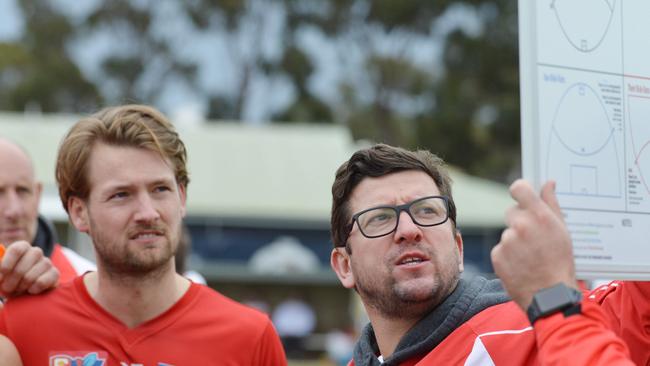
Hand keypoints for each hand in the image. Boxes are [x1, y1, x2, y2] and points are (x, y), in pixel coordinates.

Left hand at [0, 241, 59, 297]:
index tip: (0, 278)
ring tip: (18, 289)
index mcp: (22, 247)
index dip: (6, 265)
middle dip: (11, 282)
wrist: (25, 288)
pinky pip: (41, 282)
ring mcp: (47, 262)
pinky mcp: (54, 273)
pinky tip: (30, 290)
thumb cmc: (9, 278)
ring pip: (30, 277)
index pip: (16, 250)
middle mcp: (36, 252)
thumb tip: (0, 274)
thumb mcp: (1, 273)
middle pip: (21, 267)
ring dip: (21, 286)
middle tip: (7, 288)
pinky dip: (33, 289)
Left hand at [491, 180, 577, 310]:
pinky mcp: (497, 255)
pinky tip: (521, 265)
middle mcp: (521, 226)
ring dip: (515, 241)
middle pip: (512, 212)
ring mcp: (507, 241)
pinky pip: (500, 249)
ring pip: (508, 233)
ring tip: (531, 257)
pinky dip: (508, 255)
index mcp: (539, 216)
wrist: (550, 296)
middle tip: (534, 239)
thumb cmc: (561, 264)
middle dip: (521, 221)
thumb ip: (552, 204)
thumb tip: (548, 183)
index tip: (523, 195)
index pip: (519, 188)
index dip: (520, 190)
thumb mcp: (563, 232)